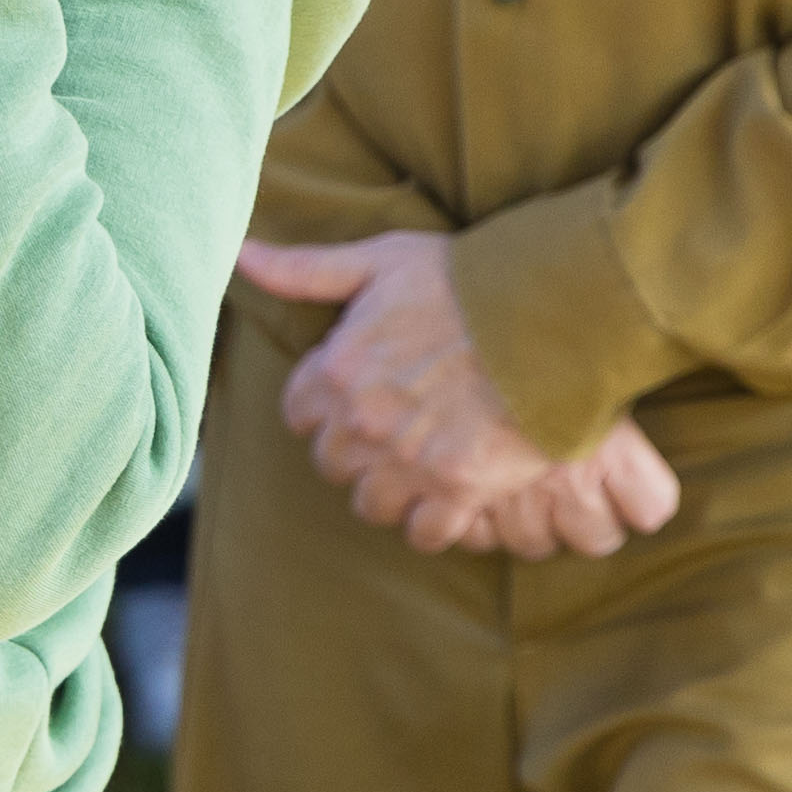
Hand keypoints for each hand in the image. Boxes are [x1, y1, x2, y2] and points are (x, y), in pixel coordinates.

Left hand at [233, 230, 673, 557]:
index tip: (356, 402)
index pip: (299, 415)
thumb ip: (306, 270)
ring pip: (373, 505)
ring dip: (392, 493)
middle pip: (333, 465)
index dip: (326, 410)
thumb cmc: (465, 281)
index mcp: (335, 370)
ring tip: (421, 471)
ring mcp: (406, 460)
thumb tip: (242, 257)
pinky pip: (425, 533)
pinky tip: (454, 500)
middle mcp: (360, 422)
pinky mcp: (457, 489)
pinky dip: (436, 523)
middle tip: (395, 438)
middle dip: (357, 454)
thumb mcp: (379, 261)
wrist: (550, 316)